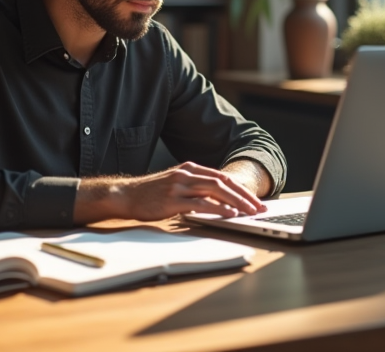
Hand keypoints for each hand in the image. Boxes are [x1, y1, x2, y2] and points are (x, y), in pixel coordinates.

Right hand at [74, 162, 265, 223]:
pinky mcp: (172, 199)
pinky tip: (228, 215)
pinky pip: (200, 203)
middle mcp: (187, 174)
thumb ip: (195, 187)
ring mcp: (179, 185)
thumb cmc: (152, 193)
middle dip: (244, 196)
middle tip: (258, 208)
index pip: (222, 177)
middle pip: (223, 182)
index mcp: (190, 168)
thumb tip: (219, 200)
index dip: (241, 189)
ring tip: (249, 213)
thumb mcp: (176, 184)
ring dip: (235, 202)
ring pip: (215, 191)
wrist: (126, 195)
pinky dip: (217, 208)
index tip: (255, 201)